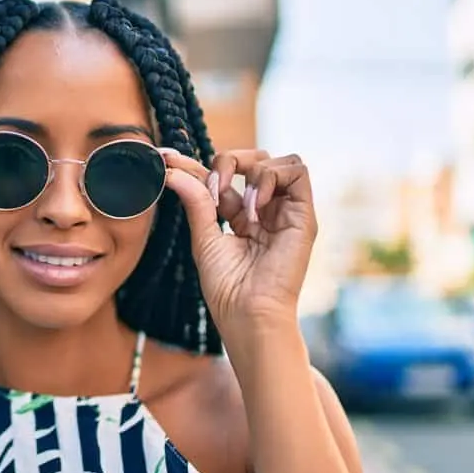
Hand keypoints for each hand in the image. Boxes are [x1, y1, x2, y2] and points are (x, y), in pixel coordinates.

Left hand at [161, 149, 317, 329]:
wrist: (248, 313)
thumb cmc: (227, 287)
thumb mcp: (204, 238)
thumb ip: (195, 201)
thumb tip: (174, 171)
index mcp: (242, 217)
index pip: (224, 178)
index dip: (197, 165)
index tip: (169, 159)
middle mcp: (267, 210)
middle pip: (255, 159)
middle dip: (228, 161)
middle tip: (212, 186)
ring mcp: (287, 212)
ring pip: (278, 161)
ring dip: (251, 171)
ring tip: (236, 206)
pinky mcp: (304, 216)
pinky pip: (298, 172)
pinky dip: (271, 178)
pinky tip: (254, 206)